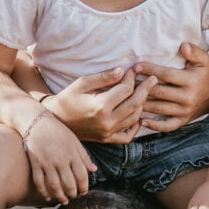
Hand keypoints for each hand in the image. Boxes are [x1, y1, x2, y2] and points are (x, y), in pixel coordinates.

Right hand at [23, 113, 96, 204]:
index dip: (84, 187)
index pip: (82, 175)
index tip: (84, 192)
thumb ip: (84, 156)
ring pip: (54, 186)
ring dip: (60, 196)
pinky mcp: (35, 164)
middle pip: (69, 183)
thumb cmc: (58, 131)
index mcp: (72, 153)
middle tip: (74, 197)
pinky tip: (48, 197)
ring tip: (64, 200)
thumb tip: (94, 169)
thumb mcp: (74, 140)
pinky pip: (39, 182)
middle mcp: (60, 159)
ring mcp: (46, 162)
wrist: (36, 122)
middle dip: (73, 194)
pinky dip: (44, 192)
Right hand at [43, 67, 157, 142]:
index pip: (126, 90)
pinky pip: (127, 136)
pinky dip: (135, 127)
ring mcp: (107, 133)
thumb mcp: (82, 83)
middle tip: (153, 79)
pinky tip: (138, 116)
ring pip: (134, 118)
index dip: (132, 78)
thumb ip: (103, 77)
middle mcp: (106, 122)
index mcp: (100, 106)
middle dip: (145, 89)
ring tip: (144, 93)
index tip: (134, 69)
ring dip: (142, 104)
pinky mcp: (106, 139)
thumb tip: (122, 70)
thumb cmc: (67, 98)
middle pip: (135, 104)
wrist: (55, 120)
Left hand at [134, 43, 208, 132]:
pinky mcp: (183, 121)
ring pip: (159, 108)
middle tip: (127, 81)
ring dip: (142, 103)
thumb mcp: (204, 60)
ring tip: (128, 97)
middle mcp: (187, 97)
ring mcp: (184, 111)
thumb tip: (182, 45)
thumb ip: (194, 51)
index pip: (165, 75)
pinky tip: (142, 121)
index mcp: (190, 81)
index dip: (149, 70)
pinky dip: (154, 126)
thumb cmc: (205, 74)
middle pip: (158, 92)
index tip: (136, 66)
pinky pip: (167, 126)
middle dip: (141, 86)